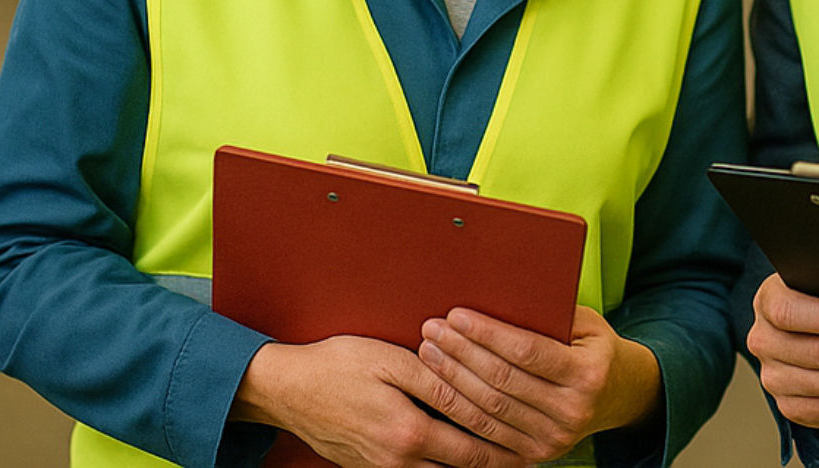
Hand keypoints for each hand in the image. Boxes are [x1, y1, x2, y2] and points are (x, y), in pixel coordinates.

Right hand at [232, 334, 523, 466]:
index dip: (503, 449)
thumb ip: (434, 379)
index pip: (470, 448)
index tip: (529, 446)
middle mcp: (397, 460)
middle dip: (493, 462)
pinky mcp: (369, 466)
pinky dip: (440, 466)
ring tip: (499, 457)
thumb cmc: (338, 365)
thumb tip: (471, 388)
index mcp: (407, 432)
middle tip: (524, 455)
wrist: (288, 389)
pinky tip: (454, 454)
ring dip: (467, 466)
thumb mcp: (390, 361)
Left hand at [416, 305, 660, 462]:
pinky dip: (459, 413)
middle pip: (503, 381)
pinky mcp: (535, 456)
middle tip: (433, 329)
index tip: (457, 314)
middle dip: (462, 353)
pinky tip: (439, 390)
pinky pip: (487, 438)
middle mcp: (571, 411)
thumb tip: (500, 293)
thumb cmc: (593, 347)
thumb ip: (551, 314)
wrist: (618, 396)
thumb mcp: (586, 323)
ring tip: (429, 352)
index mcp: (587, 373)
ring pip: (489, 411)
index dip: (489, 333)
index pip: (528, 351)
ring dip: (452, 381)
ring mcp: (553, 440)